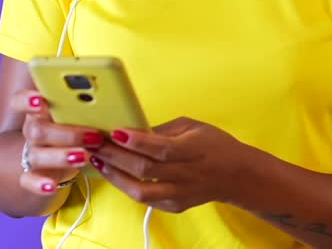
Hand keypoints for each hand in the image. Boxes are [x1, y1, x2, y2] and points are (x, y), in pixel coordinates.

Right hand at [9, 90, 104, 195]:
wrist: (53, 161)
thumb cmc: (73, 130)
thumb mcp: (77, 116)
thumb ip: (86, 107)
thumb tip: (114, 98)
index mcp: (40, 111)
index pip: (21, 100)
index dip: (26, 100)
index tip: (41, 100)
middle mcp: (33, 131)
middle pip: (37, 129)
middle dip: (67, 133)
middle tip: (94, 136)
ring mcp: (31, 154)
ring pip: (36, 155)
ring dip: (61, 156)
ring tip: (85, 157)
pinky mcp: (31, 177)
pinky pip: (28, 181)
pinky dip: (39, 184)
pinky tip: (52, 186)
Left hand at [91, 117, 251, 213]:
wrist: (238, 176)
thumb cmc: (215, 145)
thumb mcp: (193, 126)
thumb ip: (163, 130)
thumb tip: (133, 130)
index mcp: (194, 149)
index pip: (161, 149)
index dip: (136, 142)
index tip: (115, 132)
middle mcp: (186, 174)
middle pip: (145, 169)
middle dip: (115, 155)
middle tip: (94, 143)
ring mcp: (180, 193)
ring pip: (141, 191)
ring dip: (115, 176)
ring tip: (98, 161)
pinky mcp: (175, 206)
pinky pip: (146, 200)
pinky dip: (126, 187)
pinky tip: (113, 174)